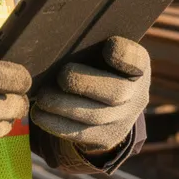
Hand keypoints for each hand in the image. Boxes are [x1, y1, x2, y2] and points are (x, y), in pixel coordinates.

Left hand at [31, 37, 149, 153]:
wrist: (105, 103)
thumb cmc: (97, 65)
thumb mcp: (101, 52)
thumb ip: (89, 45)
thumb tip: (56, 39)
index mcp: (138, 67)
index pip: (137, 61)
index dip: (125, 55)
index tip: (108, 47)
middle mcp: (136, 95)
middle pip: (117, 93)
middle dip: (86, 84)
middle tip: (61, 76)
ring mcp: (123, 121)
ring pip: (95, 117)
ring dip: (64, 107)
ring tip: (42, 97)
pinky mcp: (105, 139)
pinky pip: (81, 135)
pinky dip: (57, 124)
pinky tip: (40, 115)